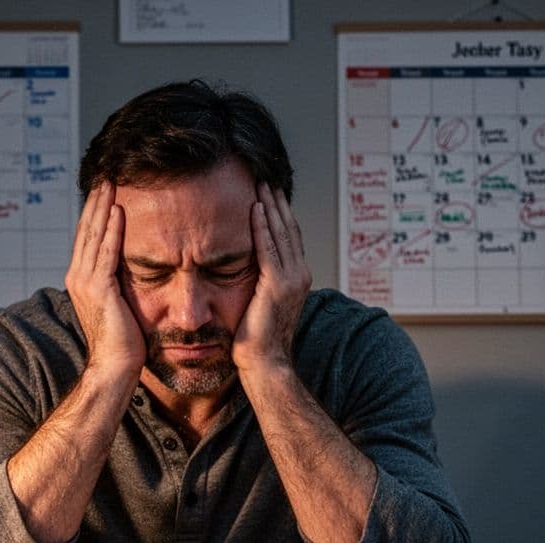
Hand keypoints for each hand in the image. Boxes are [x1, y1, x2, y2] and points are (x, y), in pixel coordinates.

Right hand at [65, 182, 144, 381]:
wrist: (115, 367)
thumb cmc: (123, 342)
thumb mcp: (118, 304)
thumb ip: (117, 283)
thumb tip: (129, 267)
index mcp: (81, 279)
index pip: (88, 236)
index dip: (95, 210)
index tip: (105, 187)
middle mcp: (78, 277)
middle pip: (87, 229)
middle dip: (97, 200)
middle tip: (106, 173)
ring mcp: (86, 282)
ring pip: (94, 235)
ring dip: (103, 206)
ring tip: (111, 182)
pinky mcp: (100, 290)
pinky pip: (107, 253)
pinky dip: (112, 230)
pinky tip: (119, 210)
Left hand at [233, 183, 311, 374]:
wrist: (265, 364)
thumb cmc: (256, 342)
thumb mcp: (260, 305)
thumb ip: (260, 284)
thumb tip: (244, 271)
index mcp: (297, 279)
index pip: (288, 238)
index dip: (280, 213)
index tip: (269, 192)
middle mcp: (300, 275)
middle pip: (288, 228)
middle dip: (277, 202)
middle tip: (265, 177)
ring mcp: (292, 279)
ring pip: (280, 232)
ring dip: (270, 206)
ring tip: (260, 183)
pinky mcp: (277, 284)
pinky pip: (268, 247)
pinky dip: (261, 226)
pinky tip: (254, 207)